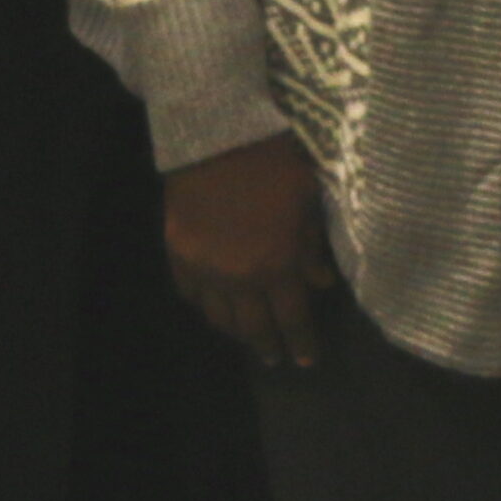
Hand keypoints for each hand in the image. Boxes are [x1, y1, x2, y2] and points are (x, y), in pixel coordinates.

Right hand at [165, 131, 335, 368]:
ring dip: (236, 332)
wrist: (218, 138)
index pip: (291, 318)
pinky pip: (191, 295)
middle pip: (253, 326)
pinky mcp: (178, 256)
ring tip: (247, 338)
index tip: (308, 362)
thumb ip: (312, 245)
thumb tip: (322, 283)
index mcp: (276, 264)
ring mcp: (204, 271)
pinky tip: (214, 308)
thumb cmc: (275, 161)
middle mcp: (238, 278)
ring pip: (219, 318)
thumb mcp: (307, 199)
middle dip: (267, 346)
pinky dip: (205, 306)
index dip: (301, 342)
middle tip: (276, 359)